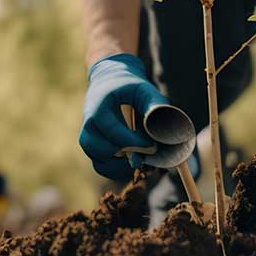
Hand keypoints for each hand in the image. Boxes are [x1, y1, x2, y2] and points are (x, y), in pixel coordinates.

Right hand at [79, 54, 169, 180]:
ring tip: (142, 162)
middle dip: (125, 154)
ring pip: (99, 161)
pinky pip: (101, 166)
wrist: (111, 84)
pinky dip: (117, 171)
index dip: (132, 141)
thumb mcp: (143, 90)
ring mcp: (88, 137)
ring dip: (121, 167)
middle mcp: (88, 124)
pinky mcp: (94, 148)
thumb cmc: (130, 88)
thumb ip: (154, 106)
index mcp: (99, 107)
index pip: (111, 128)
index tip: (153, 146)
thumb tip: (167, 130)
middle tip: (148, 154)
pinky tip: (134, 165)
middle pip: (98, 147)